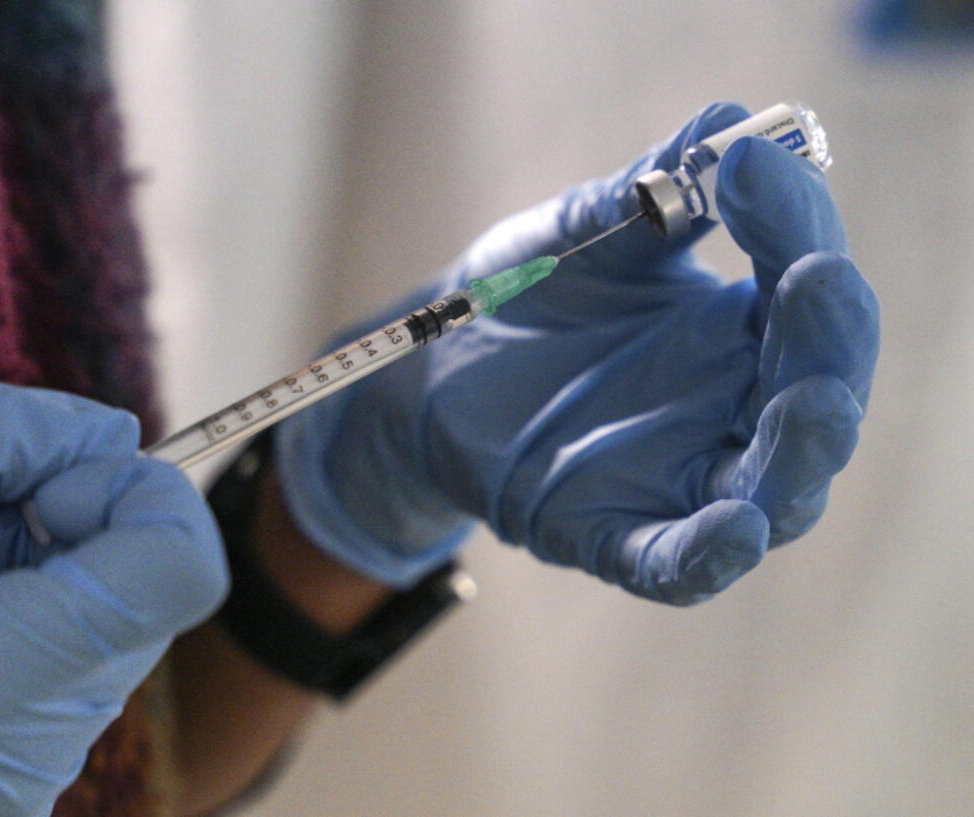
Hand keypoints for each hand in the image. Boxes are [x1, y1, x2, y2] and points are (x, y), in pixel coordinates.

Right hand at [0, 382, 226, 815]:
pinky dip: (14, 620)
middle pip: (144, 596)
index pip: (180, 571)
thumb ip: (4, 434)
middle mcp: (29, 761)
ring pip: (104, 629)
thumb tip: (113, 434)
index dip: (138, 495)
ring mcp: (18, 786)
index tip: (46, 481)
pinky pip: (62, 672)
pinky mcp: (3, 785)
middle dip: (69, 529)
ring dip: (34, 573)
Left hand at [276, 102, 878, 601]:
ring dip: (798, 454)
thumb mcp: (585, 234)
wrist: (434, 363)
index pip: (802, 291)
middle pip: (812, 395)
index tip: (748, 166)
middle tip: (815, 277)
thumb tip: (730, 120)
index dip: (794, 230)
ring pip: (773, 492)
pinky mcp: (609, 532)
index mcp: (735, 332)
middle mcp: (726, 410)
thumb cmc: (527, 297)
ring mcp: (674, 479)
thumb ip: (653, 190)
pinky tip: (735, 530)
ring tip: (812, 403)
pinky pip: (674, 562)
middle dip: (825, 342)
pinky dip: (708, 554)